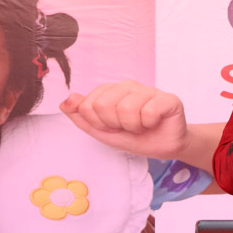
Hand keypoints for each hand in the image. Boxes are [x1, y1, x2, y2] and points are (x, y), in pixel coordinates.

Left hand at [60, 80, 187, 159]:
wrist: (163, 147)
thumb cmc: (134, 136)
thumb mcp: (102, 131)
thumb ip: (81, 116)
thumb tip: (65, 101)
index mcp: (110, 91)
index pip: (87, 106)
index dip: (99, 123)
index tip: (113, 127)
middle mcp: (128, 86)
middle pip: (103, 105)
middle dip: (115, 125)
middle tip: (127, 127)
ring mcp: (148, 90)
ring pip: (126, 109)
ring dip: (134, 126)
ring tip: (141, 126)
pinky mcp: (168, 99)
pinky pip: (149, 111)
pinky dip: (150, 124)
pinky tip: (154, 123)